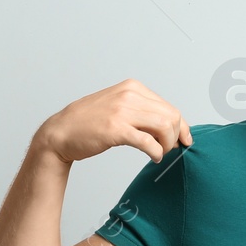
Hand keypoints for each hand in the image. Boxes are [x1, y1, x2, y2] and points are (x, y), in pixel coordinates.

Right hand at [34, 79, 193, 164]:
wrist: (61, 132)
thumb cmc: (88, 123)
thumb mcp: (117, 106)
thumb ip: (140, 110)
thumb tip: (168, 124)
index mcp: (132, 87)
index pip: (169, 106)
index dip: (182, 126)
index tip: (185, 139)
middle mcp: (129, 95)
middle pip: (171, 116)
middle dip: (177, 135)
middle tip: (172, 149)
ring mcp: (122, 111)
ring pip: (164, 127)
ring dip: (168, 145)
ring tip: (161, 153)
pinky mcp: (116, 129)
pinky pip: (148, 142)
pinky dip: (157, 152)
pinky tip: (154, 157)